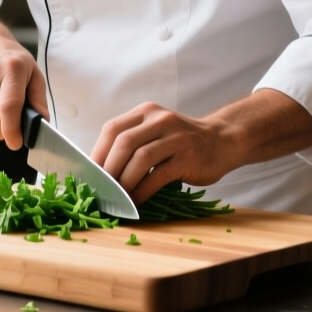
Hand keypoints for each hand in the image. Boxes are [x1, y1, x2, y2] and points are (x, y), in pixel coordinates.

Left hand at [90, 90, 311, 203]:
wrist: (222, 140)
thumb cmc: (183, 141)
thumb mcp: (156, 130)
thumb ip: (133, 141)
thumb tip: (100, 170)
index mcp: (147, 112)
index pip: (113, 129)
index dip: (98, 153)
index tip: (90, 174)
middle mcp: (160, 120)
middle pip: (124, 143)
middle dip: (108, 169)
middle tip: (102, 189)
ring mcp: (176, 138)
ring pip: (140, 158)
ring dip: (124, 181)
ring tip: (118, 197)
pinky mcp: (188, 157)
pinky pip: (159, 175)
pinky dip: (144, 190)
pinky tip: (137, 200)